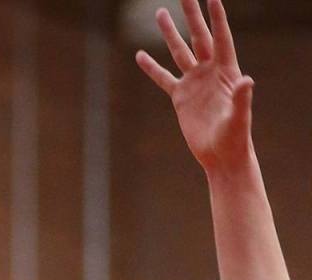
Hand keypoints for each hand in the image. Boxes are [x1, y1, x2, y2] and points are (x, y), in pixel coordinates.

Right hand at [136, 0, 253, 173]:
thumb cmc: (234, 138)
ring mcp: (194, 83)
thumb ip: (242, 98)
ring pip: (180, 51)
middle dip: (191, 15)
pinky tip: (141, 55)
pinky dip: (152, 68)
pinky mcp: (181, 98)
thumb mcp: (239, 118)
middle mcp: (210, 72)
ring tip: (160, 12)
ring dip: (170, 33)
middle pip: (199, 36)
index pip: (221, 38)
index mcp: (226, 71)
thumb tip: (247, 81)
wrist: (221, 156)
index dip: (217, 18)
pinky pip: (164, 79)